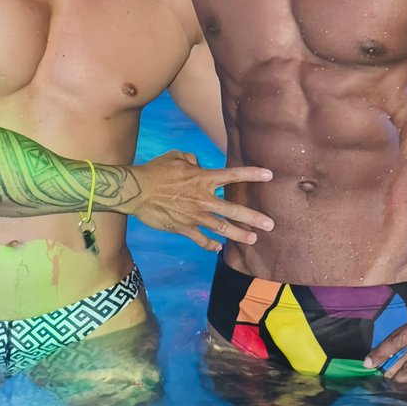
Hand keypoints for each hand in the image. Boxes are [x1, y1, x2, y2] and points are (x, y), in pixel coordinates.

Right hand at [129, 151, 273, 251]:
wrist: (136, 191)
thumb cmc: (155, 171)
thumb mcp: (175, 157)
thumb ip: (191, 159)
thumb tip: (199, 164)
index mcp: (202, 178)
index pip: (232, 175)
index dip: (252, 174)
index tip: (269, 175)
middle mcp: (202, 199)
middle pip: (233, 209)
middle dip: (253, 217)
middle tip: (270, 224)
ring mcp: (194, 216)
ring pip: (221, 228)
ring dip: (238, 235)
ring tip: (253, 240)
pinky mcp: (183, 228)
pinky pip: (201, 239)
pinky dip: (211, 245)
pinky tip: (219, 248)